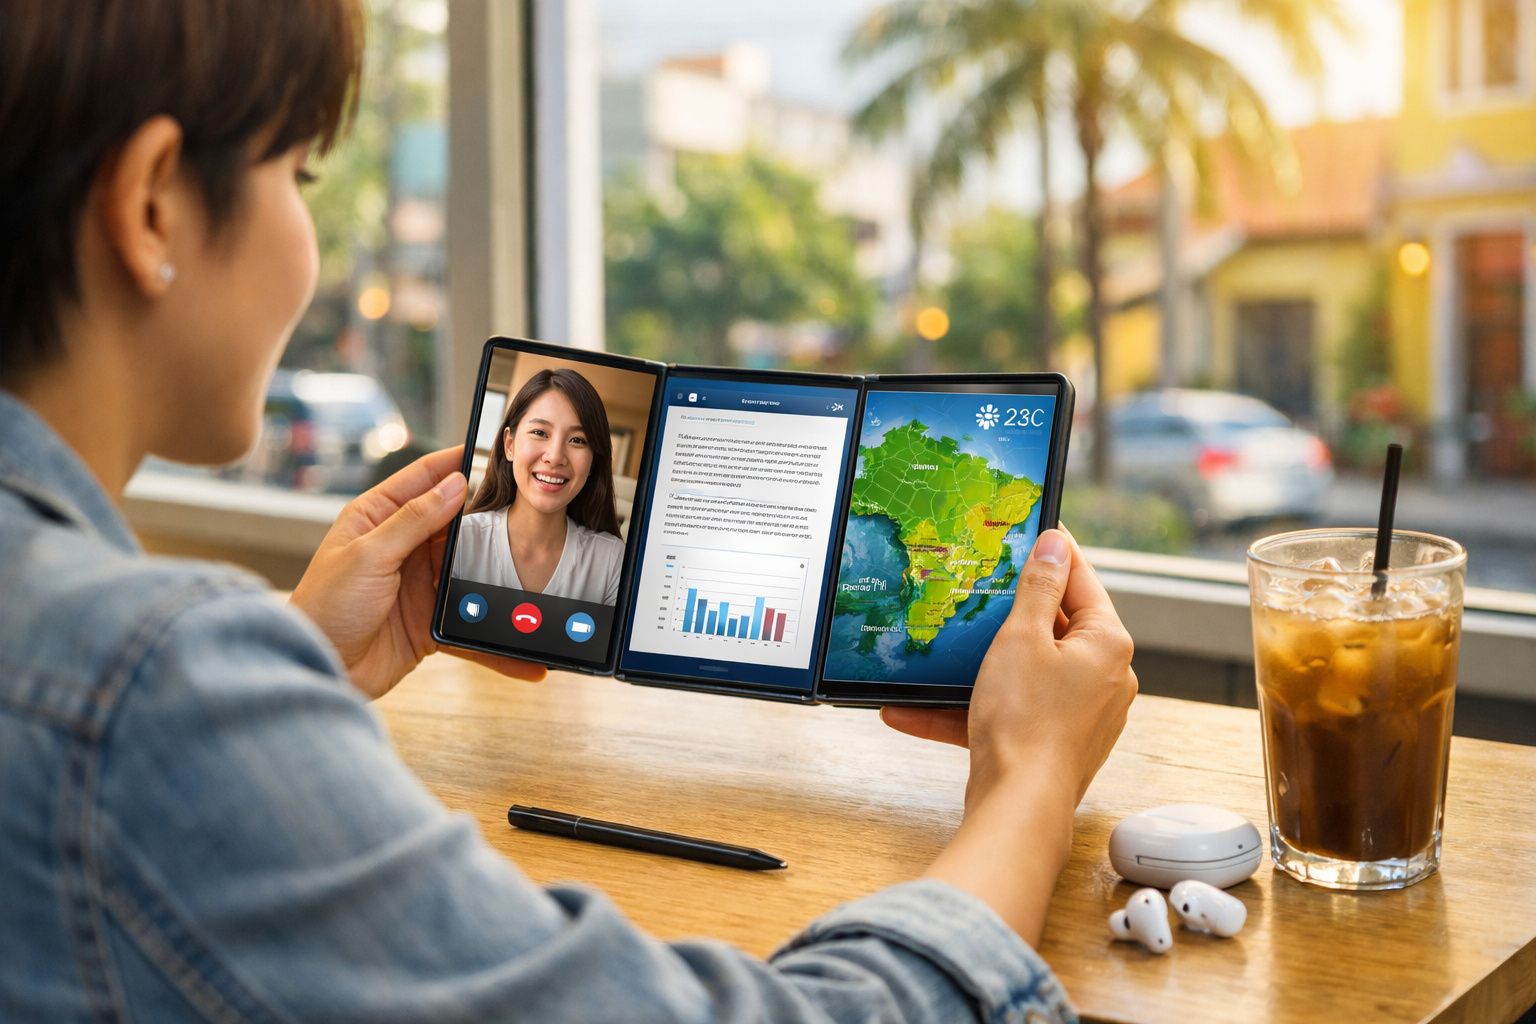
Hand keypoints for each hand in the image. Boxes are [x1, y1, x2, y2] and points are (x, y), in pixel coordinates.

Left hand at [290, 446, 545, 699]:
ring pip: (465, 563)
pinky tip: (514, 631)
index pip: (420, 479)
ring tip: (525, 559)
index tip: (485, 449)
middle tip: (520, 504)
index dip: (452, 463)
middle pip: (451, 520)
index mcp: (376, 518)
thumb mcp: (369, 555)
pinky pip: (468, 615)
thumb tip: (454, 485)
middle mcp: (399, 545)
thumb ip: (414, 519)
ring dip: (490, 565)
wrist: (323, 671)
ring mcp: (418, 581)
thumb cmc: (325, 608)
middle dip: (483, 514)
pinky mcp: (430, 618)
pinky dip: (488, 624)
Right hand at [898, 527, 1136, 941]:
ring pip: (1024, 673)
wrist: (1018, 806)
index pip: (1081, 580)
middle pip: (1053, 627)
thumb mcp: (1021, 639)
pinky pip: (1009, 712)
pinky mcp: (1052, 743)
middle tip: (974, 585)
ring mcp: (1080, 714)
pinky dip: (967, 708)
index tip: (1031, 529)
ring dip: (976, 666)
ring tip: (937, 650)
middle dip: (1006, 614)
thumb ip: (1037, 588)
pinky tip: (911, 710)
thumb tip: (1055, 545)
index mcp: (1106, 644)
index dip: (1053, 553)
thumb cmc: (1025, 721)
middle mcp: (1104, 678)